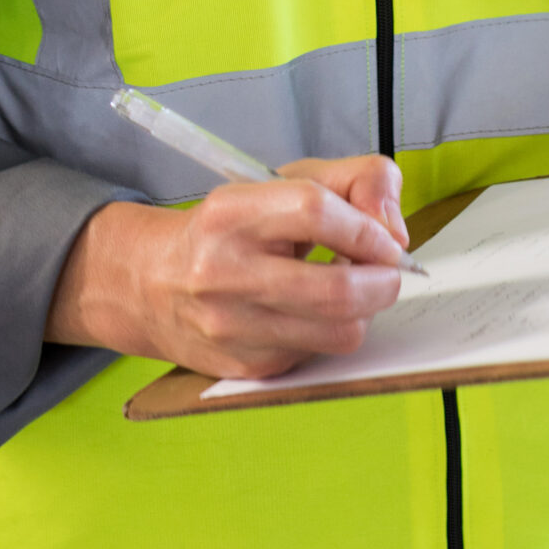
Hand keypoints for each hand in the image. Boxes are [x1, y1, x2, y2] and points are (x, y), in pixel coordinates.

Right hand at [45, 152, 410, 377]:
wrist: (153, 283)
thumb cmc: (230, 228)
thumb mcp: (283, 182)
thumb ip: (354, 181)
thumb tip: (394, 230)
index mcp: (230, 214)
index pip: (317, 212)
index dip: (368, 229)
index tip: (387, 239)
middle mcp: (224, 273)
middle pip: (337, 289)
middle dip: (383, 281)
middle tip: (388, 271)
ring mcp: (233, 328)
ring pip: (339, 332)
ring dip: (364, 309)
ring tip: (352, 287)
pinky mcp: (244, 366)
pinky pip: (318, 354)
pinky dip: (332, 330)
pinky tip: (315, 310)